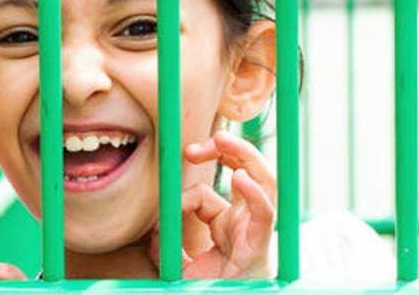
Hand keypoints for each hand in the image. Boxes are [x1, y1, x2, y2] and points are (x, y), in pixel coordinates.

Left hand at [152, 131, 276, 279]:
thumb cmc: (212, 289)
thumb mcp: (182, 266)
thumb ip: (167, 247)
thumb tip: (153, 232)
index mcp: (227, 224)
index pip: (207, 192)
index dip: (185, 189)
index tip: (167, 192)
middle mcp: (246, 221)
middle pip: (248, 172)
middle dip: (230, 149)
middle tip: (204, 140)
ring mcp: (256, 230)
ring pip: (265, 183)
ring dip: (246, 156)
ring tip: (223, 139)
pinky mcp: (259, 244)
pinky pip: (265, 215)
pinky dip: (254, 195)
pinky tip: (240, 179)